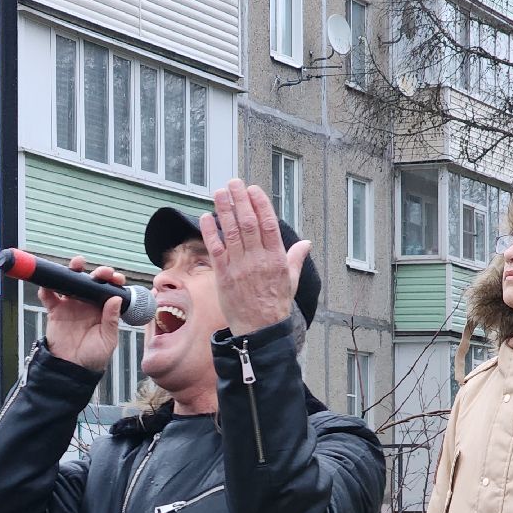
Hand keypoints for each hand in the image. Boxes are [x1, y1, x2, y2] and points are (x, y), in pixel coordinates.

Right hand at [40, 255, 123, 371]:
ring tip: (76, 265)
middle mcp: (88, 304)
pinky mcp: (55, 311)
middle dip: (97, 272)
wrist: (71, 369)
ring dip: (73, 271)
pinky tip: (49, 284)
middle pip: (92, 281)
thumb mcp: (107, 340)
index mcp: (103, 309)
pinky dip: (47, 287)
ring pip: (71, 282)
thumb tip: (116, 299)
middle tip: (100, 273)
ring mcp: (71, 306)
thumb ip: (111, 320)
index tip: (115, 279)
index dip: (113, 280)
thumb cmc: (93, 357)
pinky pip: (49, 296)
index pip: (110, 289)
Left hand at [200, 180, 311, 335]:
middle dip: (240, 200)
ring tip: (219, 192)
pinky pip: (216, 250)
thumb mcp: (291, 280)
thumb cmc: (275, 305)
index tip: (253, 189)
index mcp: (276, 258)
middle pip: (248, 223)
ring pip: (231, 232)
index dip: (260, 204)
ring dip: (224, 210)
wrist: (259, 329)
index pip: (268, 224)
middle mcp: (258, 260)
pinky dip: (211, 232)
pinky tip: (207, 217)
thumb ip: (295, 258)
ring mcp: (240, 267)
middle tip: (233, 183)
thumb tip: (306, 243)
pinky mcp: (224, 276)